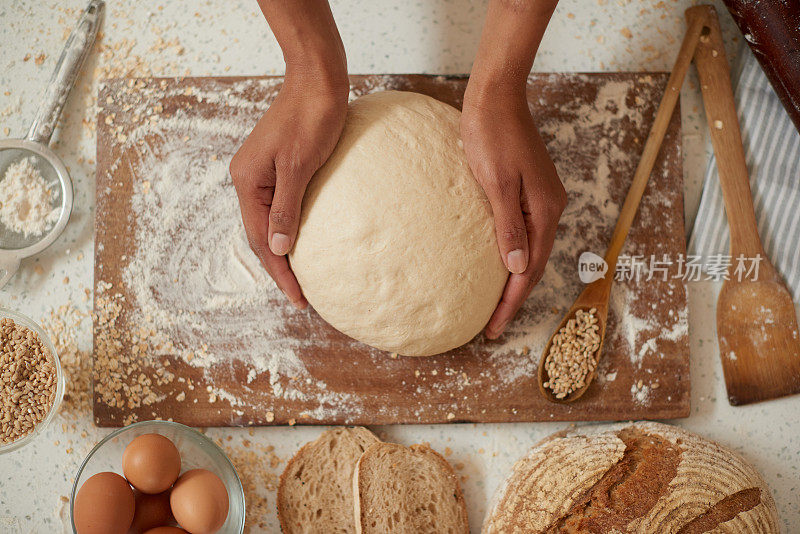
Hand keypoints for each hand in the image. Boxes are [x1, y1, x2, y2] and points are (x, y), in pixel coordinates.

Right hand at [230, 69, 347, 308]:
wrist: (318, 78)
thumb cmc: (312, 117)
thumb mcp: (299, 166)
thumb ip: (286, 209)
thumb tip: (277, 249)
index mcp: (247, 181)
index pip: (260, 239)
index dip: (279, 272)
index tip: (299, 298)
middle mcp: (248, 178)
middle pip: (260, 234)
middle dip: (279, 267)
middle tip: (301, 296)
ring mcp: (261, 171)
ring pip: (269, 221)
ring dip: (282, 249)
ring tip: (300, 276)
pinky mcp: (278, 165)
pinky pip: (279, 205)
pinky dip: (288, 227)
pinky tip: (303, 239)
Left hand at [461, 84, 566, 338]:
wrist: (495, 98)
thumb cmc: (491, 136)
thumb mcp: (496, 184)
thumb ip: (508, 227)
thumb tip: (515, 269)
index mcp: (544, 211)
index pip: (528, 271)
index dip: (510, 302)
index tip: (492, 328)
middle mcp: (549, 208)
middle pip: (532, 265)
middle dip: (513, 298)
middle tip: (491, 327)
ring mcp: (541, 199)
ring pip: (530, 250)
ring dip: (513, 280)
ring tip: (494, 305)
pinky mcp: (529, 190)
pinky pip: (524, 233)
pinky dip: (512, 255)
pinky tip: (497, 264)